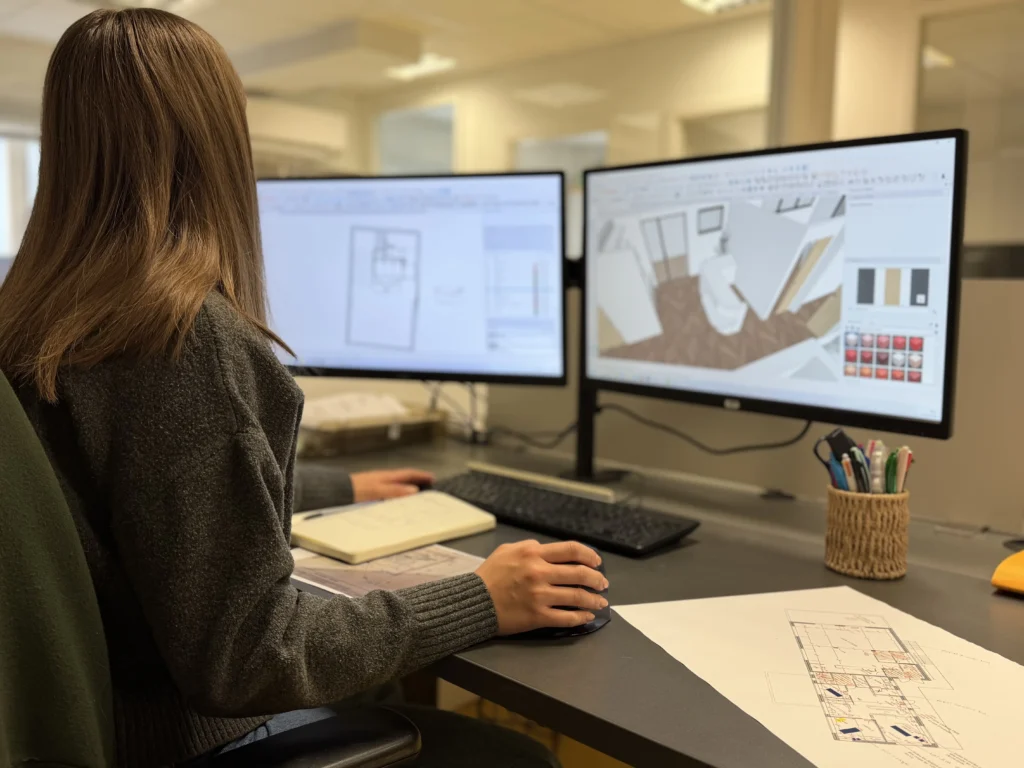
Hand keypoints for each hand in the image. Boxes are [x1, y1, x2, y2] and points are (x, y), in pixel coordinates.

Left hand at [351, 468, 434, 501]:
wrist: (338, 490)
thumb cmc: (356, 489)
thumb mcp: (378, 490)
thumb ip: (395, 490)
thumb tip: (414, 490)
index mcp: (387, 476)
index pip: (408, 474)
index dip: (421, 475)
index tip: (432, 477)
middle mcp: (384, 477)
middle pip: (404, 477)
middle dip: (417, 480)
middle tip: (428, 485)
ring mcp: (377, 482)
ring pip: (397, 483)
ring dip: (407, 486)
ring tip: (416, 493)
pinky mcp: (371, 489)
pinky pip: (390, 488)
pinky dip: (398, 492)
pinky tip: (396, 498)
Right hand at [475, 540, 608, 635]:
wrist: (472, 602)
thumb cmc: (488, 576)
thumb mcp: (506, 551)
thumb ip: (529, 547)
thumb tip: (548, 550)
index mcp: (533, 552)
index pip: (572, 550)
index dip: (590, 556)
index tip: (597, 562)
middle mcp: (539, 572)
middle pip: (580, 573)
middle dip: (597, 579)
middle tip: (603, 583)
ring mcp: (539, 595)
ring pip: (577, 596)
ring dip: (594, 599)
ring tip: (600, 602)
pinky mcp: (537, 616)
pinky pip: (566, 617)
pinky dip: (581, 617)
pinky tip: (587, 616)